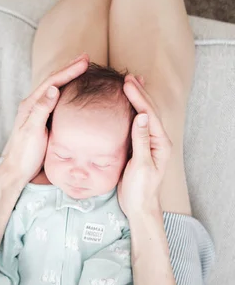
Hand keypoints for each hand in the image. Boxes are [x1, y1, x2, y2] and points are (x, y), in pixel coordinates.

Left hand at [1, 54, 89, 184]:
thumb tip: (54, 89)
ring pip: (55, 90)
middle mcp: (33, 106)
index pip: (52, 82)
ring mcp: (38, 113)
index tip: (85, 62)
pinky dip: (67, 93)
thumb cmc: (24, 154)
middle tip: (86, 59)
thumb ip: (41, 110)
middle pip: (53, 82)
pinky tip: (74, 93)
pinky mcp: (42, 122)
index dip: (69, 70)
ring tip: (82, 70)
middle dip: (70, 69)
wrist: (17, 172)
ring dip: (69, 79)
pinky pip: (57, 102)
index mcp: (30, 105)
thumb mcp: (33, 132)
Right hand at [118, 74, 172, 219]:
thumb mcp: (141, 165)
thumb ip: (142, 140)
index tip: (127, 84)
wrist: (139, 206)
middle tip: (127, 78)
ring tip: (128, 85)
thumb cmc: (141, 189)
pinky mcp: (139, 149)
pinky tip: (124, 107)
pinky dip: (130, 113)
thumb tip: (143, 116)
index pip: (150, 114)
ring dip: (136, 100)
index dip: (139, 98)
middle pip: (149, 112)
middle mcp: (157, 141)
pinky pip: (136, 126)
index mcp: (160, 143)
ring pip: (143, 117)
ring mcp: (148, 144)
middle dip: (139, 94)